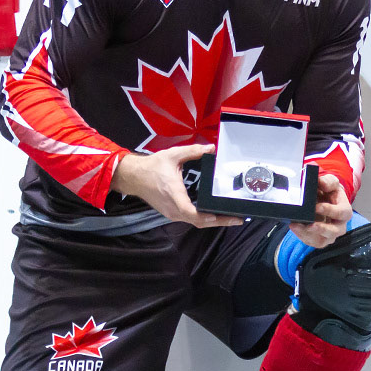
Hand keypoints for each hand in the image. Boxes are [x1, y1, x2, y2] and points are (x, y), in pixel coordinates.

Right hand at [111, 145, 240, 228]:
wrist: (134, 176)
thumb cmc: (152, 167)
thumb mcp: (173, 155)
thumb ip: (193, 151)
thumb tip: (211, 148)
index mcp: (174, 195)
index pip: (191, 213)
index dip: (206, 217)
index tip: (220, 215)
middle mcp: (174, 208)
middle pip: (198, 222)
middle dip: (219, 221)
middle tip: (237, 219)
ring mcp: (172, 213)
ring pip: (195, 222)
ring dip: (212, 222)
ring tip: (230, 217)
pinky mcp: (172, 213)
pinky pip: (190, 219)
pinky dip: (203, 219)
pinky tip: (214, 214)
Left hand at [289, 172, 350, 248]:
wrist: (324, 198)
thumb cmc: (329, 191)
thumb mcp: (330, 182)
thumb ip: (327, 180)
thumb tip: (320, 181)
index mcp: (345, 210)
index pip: (342, 213)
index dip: (330, 211)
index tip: (317, 207)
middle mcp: (340, 225)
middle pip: (335, 231)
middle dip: (322, 228)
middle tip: (309, 224)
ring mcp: (330, 235)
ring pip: (323, 240)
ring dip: (309, 234)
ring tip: (296, 226)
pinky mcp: (320, 240)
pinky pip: (312, 242)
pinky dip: (303, 236)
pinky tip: (294, 227)